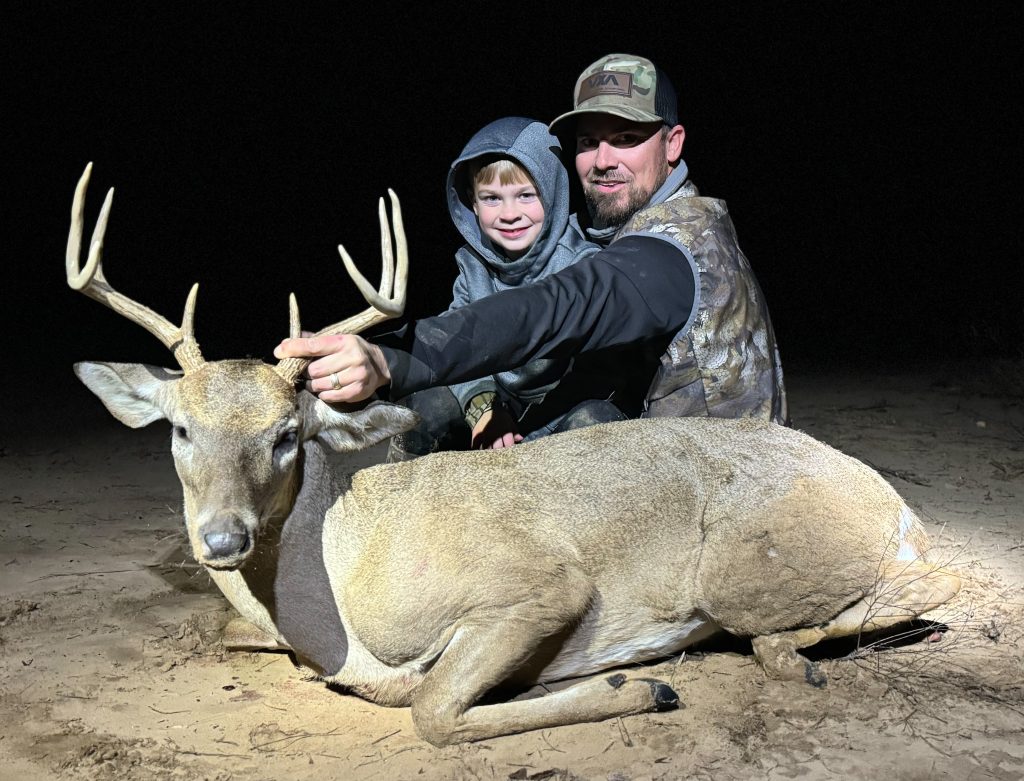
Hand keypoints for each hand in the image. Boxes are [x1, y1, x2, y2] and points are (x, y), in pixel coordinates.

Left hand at [273, 334, 389, 402]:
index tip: (279, 351)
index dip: (294, 348)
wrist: (380, 365)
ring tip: (319, 381)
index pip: (313, 346)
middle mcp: (352, 357)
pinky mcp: (359, 390)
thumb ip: (313, 341)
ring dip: (314, 385)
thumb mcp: (337, 340)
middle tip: (310, 372)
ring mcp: (357, 374)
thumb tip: (285, 343)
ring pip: (321, 385)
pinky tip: (328, 389)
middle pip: (314, 370)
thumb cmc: (352, 351)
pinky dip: (324, 395)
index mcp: (343, 342)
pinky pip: (331, 396)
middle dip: (307, 373)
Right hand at [471, 406, 523, 449]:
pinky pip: (476, 447)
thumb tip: (520, 439)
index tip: (509, 451)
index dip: (510, 449)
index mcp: (505, 430)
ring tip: (491, 454)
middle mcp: (495, 433)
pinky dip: (478, 450)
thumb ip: (515, 432)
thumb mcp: (510, 423)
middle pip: (498, 449)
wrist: (487, 409)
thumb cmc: (501, 418)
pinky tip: (482, 452)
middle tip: (500, 454)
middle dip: (500, 452)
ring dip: (490, 452)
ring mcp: (484, 434)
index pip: (509, 445)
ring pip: (487, 449)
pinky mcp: (476, 435)